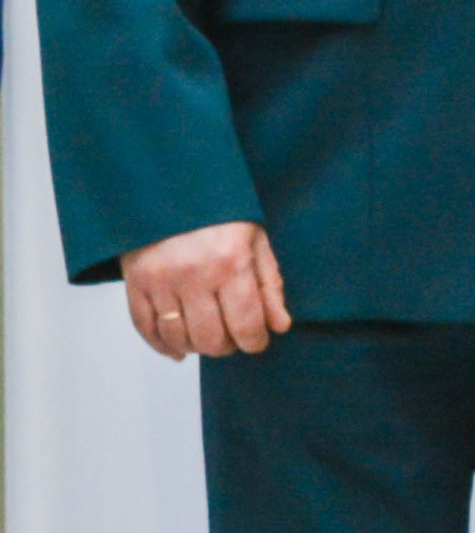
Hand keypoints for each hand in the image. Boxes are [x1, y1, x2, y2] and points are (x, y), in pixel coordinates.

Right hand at [121, 222, 290, 360]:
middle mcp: (194, 275)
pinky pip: (146, 330)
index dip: (254, 341)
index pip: (245, 323)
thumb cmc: (220, 211)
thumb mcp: (255, 237)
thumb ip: (269, 283)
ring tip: (209, 336)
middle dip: (227, 345)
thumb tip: (280, 325)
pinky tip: (179, 349)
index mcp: (231, 261)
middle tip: (234, 337)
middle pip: (211, 338)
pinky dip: (163, 346)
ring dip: (197, 346)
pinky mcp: (136, 283)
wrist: (173, 184)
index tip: (257, 342)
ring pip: (179, 339)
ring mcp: (161, 281)